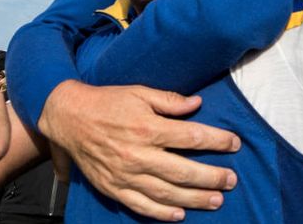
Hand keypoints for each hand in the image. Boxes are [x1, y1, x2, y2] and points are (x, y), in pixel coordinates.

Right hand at [38, 80, 240, 221]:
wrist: (68, 117)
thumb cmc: (107, 102)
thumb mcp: (139, 92)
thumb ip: (169, 100)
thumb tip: (197, 103)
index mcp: (147, 127)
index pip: (191, 136)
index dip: (217, 140)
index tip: (234, 143)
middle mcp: (138, 154)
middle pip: (184, 171)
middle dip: (212, 177)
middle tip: (232, 180)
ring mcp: (125, 174)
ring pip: (166, 193)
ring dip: (194, 199)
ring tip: (216, 200)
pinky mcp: (113, 187)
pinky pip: (140, 205)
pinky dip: (161, 214)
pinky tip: (179, 215)